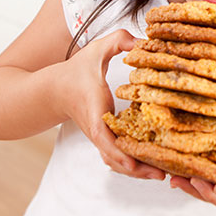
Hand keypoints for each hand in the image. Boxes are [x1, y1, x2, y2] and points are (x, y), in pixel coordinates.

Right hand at [59, 29, 165, 180]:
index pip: (102, 135)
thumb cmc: (75, 71)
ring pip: (117, 161)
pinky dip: (132, 163)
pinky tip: (152, 164)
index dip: (118, 151)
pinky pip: (117, 156)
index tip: (135, 163)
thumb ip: (118, 40)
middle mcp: (97, 128)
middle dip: (136, 168)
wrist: (53, 90)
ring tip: (162, 174)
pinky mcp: (104, 138)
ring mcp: (100, 136)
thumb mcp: (96, 50)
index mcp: (94, 109)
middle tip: (162, 175)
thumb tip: (141, 41)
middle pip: (114, 157)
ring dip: (137, 170)